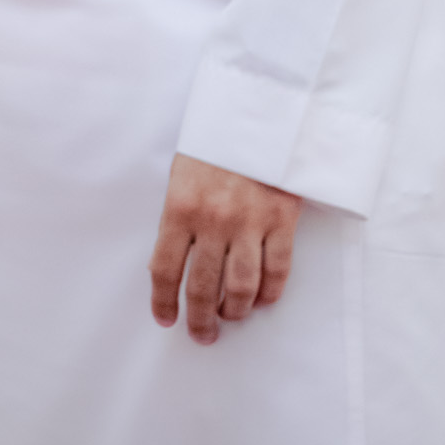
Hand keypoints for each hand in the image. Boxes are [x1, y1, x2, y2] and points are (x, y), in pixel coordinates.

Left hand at [148, 153, 299, 344]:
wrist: (256, 110)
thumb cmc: (214, 143)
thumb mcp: (182, 173)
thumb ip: (179, 217)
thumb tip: (174, 265)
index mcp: (180, 206)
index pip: (165, 269)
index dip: (163, 301)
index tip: (166, 319)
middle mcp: (213, 219)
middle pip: (203, 287)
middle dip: (200, 319)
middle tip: (201, 334)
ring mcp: (250, 221)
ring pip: (241, 288)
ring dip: (234, 311)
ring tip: (230, 317)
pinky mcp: (281, 219)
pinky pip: (277, 271)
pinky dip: (269, 294)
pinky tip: (261, 300)